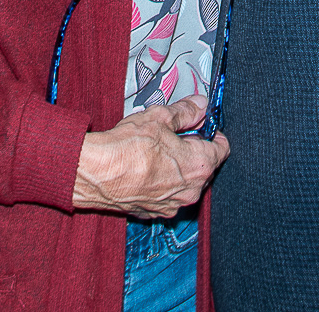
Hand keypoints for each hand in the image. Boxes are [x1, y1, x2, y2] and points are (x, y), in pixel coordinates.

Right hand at [72, 94, 229, 217]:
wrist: (95, 174)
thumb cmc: (127, 147)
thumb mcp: (159, 118)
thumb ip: (185, 112)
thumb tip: (200, 105)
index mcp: (199, 165)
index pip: (222, 148)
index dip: (212, 133)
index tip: (201, 125)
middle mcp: (192, 190)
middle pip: (205, 167)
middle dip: (195, 150)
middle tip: (175, 136)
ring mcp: (174, 205)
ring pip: (187, 183)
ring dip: (179, 169)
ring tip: (157, 153)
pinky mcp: (155, 213)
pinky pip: (168, 196)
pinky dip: (163, 184)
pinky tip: (146, 170)